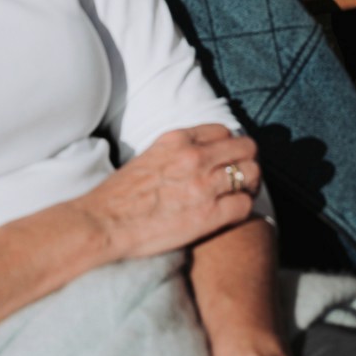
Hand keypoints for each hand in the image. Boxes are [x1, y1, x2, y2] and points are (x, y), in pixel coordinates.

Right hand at [81, 124, 260, 261]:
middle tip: (242, 178)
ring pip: (252, 174)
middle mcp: (195, 156)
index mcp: (179, 138)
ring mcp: (203, 185)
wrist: (104, 223)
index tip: (226, 161)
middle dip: (248, 162)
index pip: (225, 132)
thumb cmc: (120, 195)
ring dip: (250, 185)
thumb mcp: (150, 156)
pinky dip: (244, 209)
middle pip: (247, 148)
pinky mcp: (207, 216)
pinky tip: (233, 215)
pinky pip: (244, 206)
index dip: (230, 147)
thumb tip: (195, 157)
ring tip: (242, 195)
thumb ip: (176, 151)